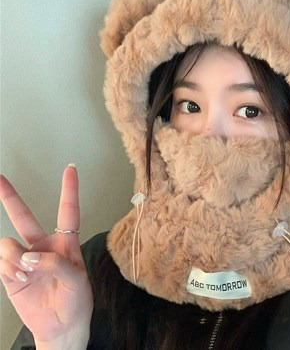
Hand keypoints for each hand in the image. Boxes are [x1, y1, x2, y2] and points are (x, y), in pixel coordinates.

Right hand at [0, 165, 92, 346]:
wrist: (61, 326)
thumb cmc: (76, 299)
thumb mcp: (77, 279)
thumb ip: (56, 263)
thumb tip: (29, 256)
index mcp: (65, 242)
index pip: (68, 211)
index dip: (69, 189)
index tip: (71, 168)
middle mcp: (43, 245)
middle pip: (24, 216)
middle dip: (10, 197)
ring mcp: (25, 258)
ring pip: (9, 243)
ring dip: (15, 257)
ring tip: (26, 273)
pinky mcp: (11, 273)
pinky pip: (2, 261)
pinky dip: (8, 268)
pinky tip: (20, 278)